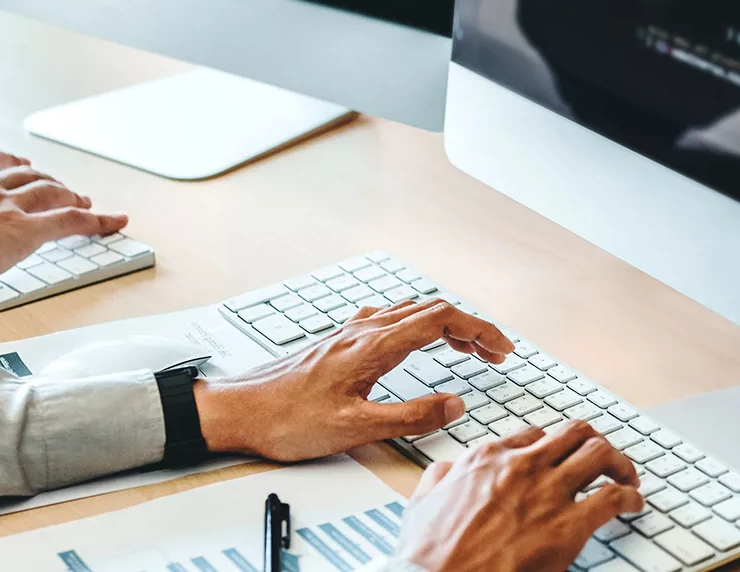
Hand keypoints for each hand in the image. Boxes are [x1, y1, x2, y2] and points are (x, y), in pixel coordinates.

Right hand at [0, 150, 127, 305]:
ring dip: (71, 196)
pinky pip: (70, 221)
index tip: (19, 165)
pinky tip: (114, 221)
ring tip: (84, 203)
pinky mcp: (23, 229)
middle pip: (26, 176)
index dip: (9, 163)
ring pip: (51, 193)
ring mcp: (5, 205)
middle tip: (60, 189)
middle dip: (46, 181)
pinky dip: (97, 219)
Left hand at [194, 300, 514, 461]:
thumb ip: (410, 417)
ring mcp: (349, 332)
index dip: (479, 331)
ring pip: (410, 312)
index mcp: (374, 345)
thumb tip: (454, 405)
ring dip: (446, 325)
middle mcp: (363, 330)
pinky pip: (389, 320)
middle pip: (431, 310)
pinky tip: (415, 343)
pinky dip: (418, 326)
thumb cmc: (287, 419)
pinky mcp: (339, 342)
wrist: (238, 410)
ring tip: (468, 350)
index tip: (502, 349)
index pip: (441, 321)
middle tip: (496, 353)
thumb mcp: (356, 428)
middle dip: (470, 327)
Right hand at [393, 424, 643, 571]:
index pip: (534, 435)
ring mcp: (546, 492)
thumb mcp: (422, 502)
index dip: (554, 446)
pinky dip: (630, 497)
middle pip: (574, 433)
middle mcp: (521, 466)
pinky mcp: (567, 526)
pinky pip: (613, 498)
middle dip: (595, 443)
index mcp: (487, 458)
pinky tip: (633, 505)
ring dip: (619, 463)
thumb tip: (448, 470)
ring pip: (599, 453)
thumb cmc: (429, 553)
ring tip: (627, 477)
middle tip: (604, 460)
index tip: (562, 458)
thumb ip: (440, 478)